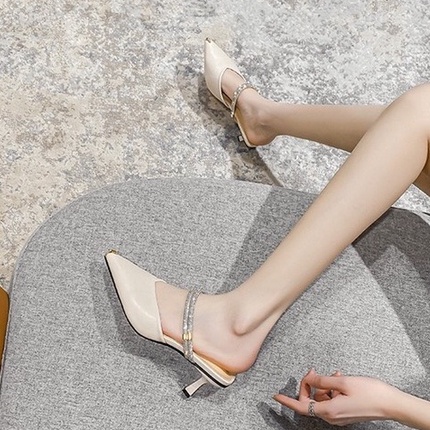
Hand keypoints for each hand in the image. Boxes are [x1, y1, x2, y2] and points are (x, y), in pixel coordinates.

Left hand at [274, 369, 400, 425]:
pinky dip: (332, 389)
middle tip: (313, 370)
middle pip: (311, 400)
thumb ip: (322, 380)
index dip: (287, 401)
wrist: (392, 404)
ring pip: (322, 398)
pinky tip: (340, 378)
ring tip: (335, 374)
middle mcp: (332, 416)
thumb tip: (308, 378)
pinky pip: (332, 400)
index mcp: (329, 411)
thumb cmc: (369, 392)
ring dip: (324, 385)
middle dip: (309, 384)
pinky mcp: (346, 413)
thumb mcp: (342, 382)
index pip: (301, 406)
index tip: (276, 396)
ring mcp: (339, 416)